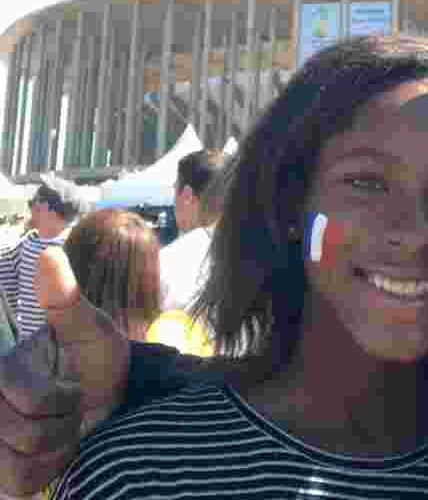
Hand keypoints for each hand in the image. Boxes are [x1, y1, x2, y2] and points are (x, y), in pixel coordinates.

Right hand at [0, 247, 128, 496]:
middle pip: (17, 428)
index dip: (47, 396)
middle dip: (59, 419)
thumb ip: (65, 298)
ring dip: (55, 447)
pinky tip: (56, 453)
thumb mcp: (91, 329)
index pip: (15, 388)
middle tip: (73, 406)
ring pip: (13, 463)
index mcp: (2, 366)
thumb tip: (47, 252)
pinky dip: (46, 470)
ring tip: (65, 428)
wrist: (115, 410)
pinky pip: (16, 483)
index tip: (70, 388)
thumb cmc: (98, 365)